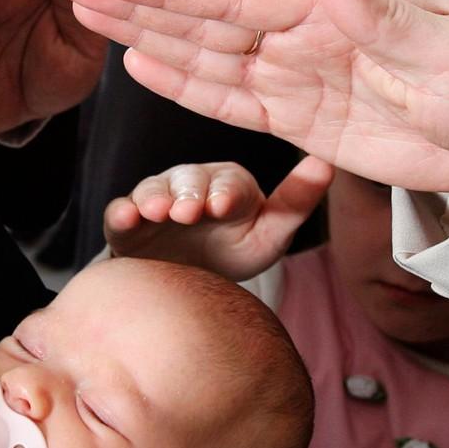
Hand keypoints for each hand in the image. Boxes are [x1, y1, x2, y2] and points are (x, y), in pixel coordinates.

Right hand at [63, 0, 448, 194]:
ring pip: (210, 54)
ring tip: (90, 17)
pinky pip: (237, 101)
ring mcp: (301, 76)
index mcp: (337, 8)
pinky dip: (190, 85)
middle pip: (207, 17)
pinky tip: (147, 65)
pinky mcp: (304, 119)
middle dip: (140, 2)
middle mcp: (307, 35)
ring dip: (150, 37)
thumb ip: (386, 12)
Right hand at [105, 156, 333, 279]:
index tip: (223, 207)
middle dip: (188, 194)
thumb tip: (328, 163)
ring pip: (153, 190)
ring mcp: (157, 202)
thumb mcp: (270, 233)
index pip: (229, 182)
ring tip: (157, 212)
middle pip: (188, 180)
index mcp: (228, 184)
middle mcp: (190, 185)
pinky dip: (120, 213)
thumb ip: (296, 202)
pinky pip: (120, 212)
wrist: (187, 285)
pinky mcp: (127, 224)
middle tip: (188, 212)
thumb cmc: (235, 252)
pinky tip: (124, 217)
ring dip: (154, 198)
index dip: (226, 192)